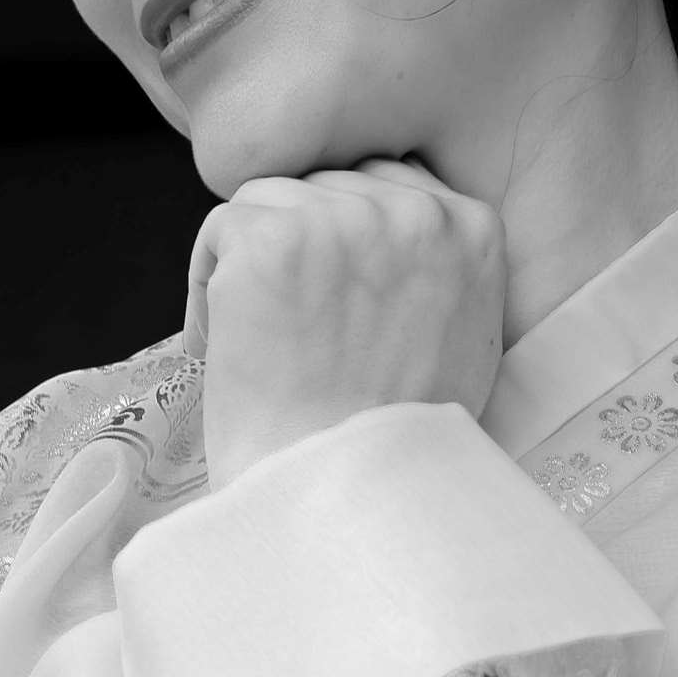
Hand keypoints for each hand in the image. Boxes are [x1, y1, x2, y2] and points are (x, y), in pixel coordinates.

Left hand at [182, 157, 506, 490]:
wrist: (345, 493)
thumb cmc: (396, 443)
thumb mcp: (463, 343)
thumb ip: (436, 271)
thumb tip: (380, 237)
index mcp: (472, 228)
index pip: (386, 183)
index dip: (343, 236)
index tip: (323, 292)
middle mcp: (414, 210)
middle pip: (325, 184)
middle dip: (297, 246)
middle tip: (283, 322)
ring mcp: (341, 220)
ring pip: (268, 199)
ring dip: (246, 261)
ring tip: (250, 339)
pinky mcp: (271, 238)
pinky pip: (220, 229)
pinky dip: (205, 286)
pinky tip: (219, 345)